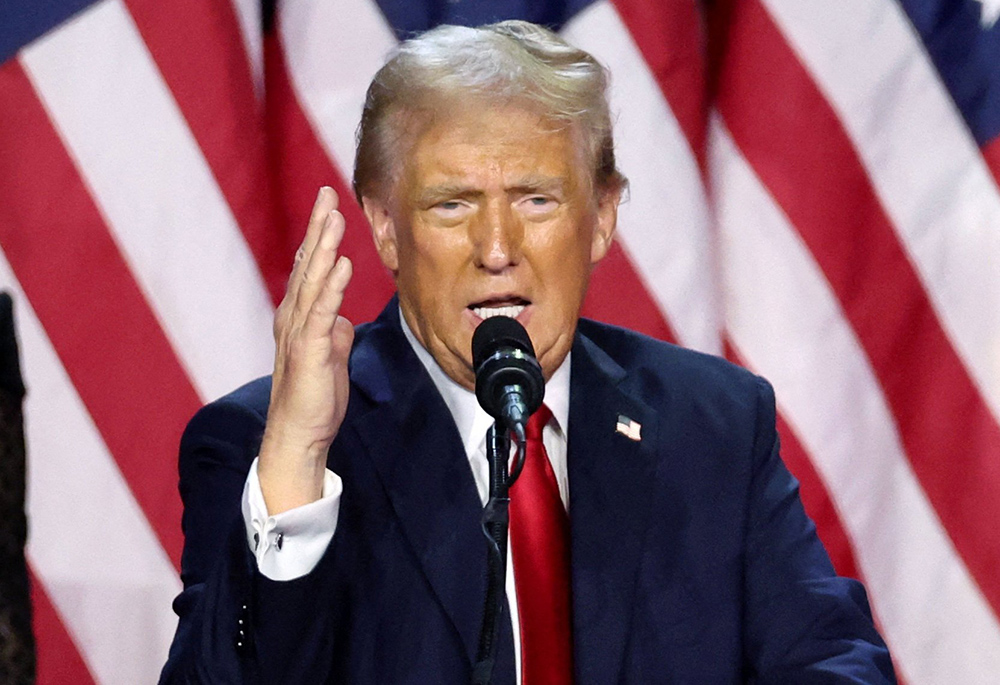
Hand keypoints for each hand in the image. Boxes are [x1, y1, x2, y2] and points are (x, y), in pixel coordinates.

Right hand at [258, 187, 354, 514]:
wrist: (300, 434)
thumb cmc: (314, 398)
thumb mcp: (330, 358)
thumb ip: (334, 335)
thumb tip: (342, 321)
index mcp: (300, 318)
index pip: (311, 269)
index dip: (320, 237)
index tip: (328, 207)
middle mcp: (294, 318)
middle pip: (308, 264)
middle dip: (318, 228)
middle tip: (326, 193)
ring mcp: (299, 333)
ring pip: (313, 281)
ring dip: (324, 247)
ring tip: (333, 217)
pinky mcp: (309, 351)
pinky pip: (322, 312)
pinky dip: (332, 286)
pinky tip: (343, 263)